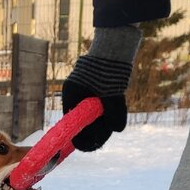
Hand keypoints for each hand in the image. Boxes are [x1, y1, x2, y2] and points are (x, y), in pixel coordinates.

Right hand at [62, 26, 139, 151]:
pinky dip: (105, 112)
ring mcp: (85, 90)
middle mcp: (76, 94)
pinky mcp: (95, 87)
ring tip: (110, 127)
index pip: (72, 123)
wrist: (115, 44)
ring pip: (91, 114)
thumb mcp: (112, 93)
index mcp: (71, 95)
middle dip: (92, 131)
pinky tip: (114, 117)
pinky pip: (97, 106)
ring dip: (100, 122)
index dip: (80, 136)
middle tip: (103, 138)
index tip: (89, 145)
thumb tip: (118, 129)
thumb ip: (114, 112)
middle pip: (82, 120)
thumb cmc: (108, 67)